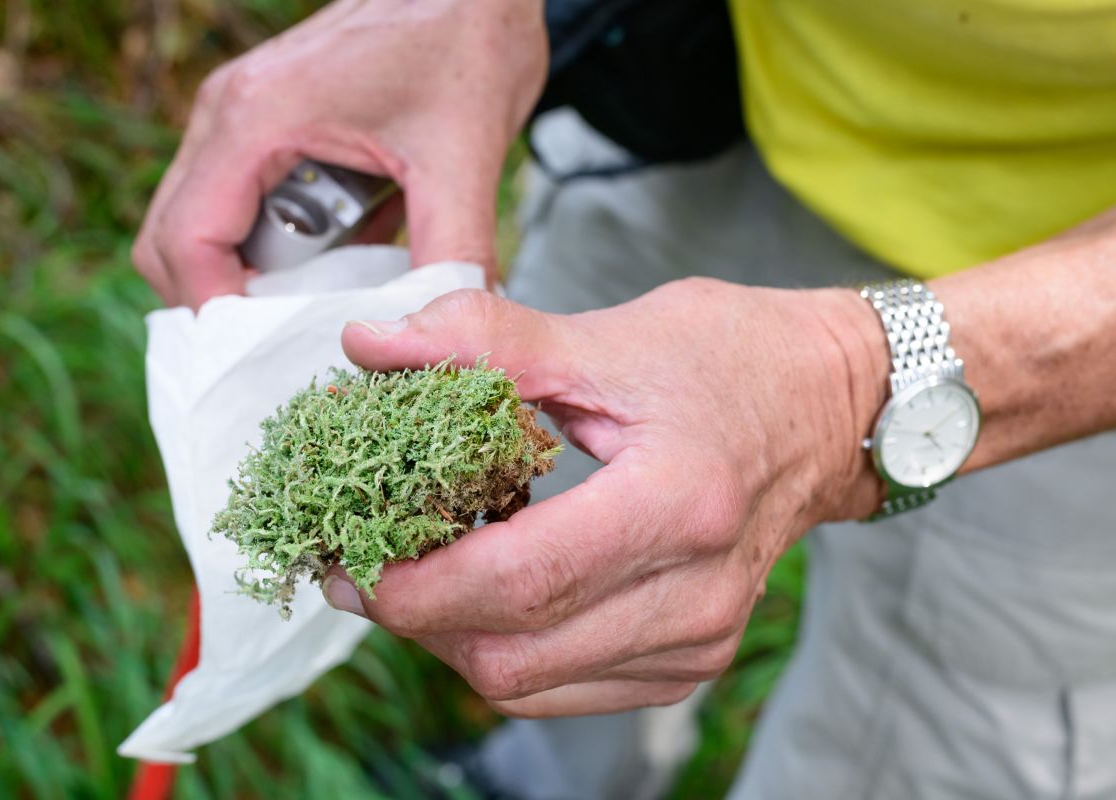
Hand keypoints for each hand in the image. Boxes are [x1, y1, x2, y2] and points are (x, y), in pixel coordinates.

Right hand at [132, 0, 546, 308]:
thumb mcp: (465, 157)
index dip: (218, 316)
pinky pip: (243, 204)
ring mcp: (243, 116)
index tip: (269, 360)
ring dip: (255, 275)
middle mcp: (230, 115)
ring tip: (327, 299)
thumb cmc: (465, 39)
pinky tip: (346, 257)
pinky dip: (280, 247)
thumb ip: (453, 252)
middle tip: (296, 341)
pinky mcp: (271, 122)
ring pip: (203, 225)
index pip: (186, 242)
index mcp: (257, 118)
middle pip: (172, 241)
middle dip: (226, 303)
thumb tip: (444, 332)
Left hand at [326, 279, 889, 716]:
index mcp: (677, 505)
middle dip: (415, 618)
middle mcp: (696, 594)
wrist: (832, 407)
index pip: (520, 581)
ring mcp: (699, 638)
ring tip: (414, 571)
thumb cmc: (731, 359)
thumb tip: (368, 346)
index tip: (345, 556)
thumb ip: (485, 341)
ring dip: (451, 638)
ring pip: (528, 684)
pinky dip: (504, 649)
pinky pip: (564, 686)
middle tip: (360, 561)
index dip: (415, 584)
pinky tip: (483, 591)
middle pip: (513, 654)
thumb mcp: (609, 336)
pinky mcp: (692, 658)